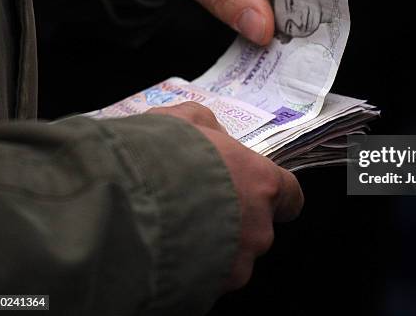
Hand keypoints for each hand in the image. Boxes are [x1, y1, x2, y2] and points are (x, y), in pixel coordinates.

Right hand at [148, 102, 303, 289]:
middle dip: (230, 222)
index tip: (252, 193)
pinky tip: (160, 252)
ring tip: (171, 231)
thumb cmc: (163, 158)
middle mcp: (257, 230)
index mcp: (262, 185)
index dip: (272, 196)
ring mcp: (233, 267)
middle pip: (255, 230)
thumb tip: (210, 131)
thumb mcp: (186, 120)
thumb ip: (207, 126)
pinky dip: (185, 271)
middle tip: (194, 207)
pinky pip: (200, 281)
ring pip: (228, 260)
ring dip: (207, 248)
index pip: (290, 197)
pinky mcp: (205, 295)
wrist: (125, 204)